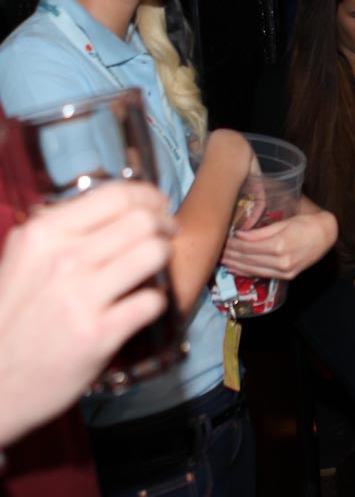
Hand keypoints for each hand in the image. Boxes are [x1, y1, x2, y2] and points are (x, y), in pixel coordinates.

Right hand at [0, 182, 174, 445]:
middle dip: (164, 225)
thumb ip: (62, 230)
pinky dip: (157, 301)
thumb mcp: (23, 260)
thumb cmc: (14, 318)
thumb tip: (117, 205)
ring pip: (154, 253)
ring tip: (155, 267)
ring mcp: (80, 297)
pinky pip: (153, 300)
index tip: (158, 208)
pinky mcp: (99, 333)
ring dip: (164, 258)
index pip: (117, 196)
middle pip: (143, 221)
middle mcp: (62, 259)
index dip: (150, 198)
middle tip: (166, 236)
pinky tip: (143, 304)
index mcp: (42, 234)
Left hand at [221, 206, 335, 279]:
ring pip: (253, 269)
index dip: (232, 244)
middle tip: (215, 249)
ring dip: (235, 265)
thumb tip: (239, 234)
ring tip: (221, 259)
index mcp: (279, 245)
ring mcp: (284, 271)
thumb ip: (261, 231)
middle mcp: (281, 261)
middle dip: (230, 254)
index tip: (221, 238)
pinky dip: (246, 272)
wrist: (327, 235)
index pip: (248, 246)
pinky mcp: (287, 276)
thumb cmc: (306, 223)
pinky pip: (262, 275)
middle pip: (248, 259)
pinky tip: (235, 269)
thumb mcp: (285, 221)